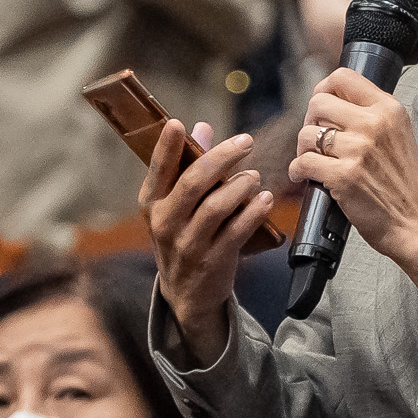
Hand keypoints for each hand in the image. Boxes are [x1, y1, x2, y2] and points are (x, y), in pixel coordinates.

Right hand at [142, 118, 272, 363]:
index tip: (176, 124)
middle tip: (245, 142)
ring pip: (216, 207)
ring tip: (255, 175)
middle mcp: (165, 223)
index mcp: (151, 204)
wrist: (186, 293)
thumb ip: (188, 165)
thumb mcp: (177, 204)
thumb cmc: (183, 236)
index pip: (157, 170)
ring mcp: (187, 244)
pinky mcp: (212, 261)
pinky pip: (236, 232)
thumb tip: (201, 126)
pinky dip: (253, 212)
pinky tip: (265, 200)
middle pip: (192, 183)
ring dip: (240, 186)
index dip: (165, 147)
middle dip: (221, 158)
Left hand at [294, 69, 417, 319]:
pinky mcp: (343, 176)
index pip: (343, 76)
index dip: (323, 89)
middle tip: (315, 138)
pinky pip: (303, 162)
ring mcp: (358, 150)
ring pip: (306, 133)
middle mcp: (374, 124)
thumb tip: (335, 104)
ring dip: (302, 148)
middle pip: (318, 102)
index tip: (321, 107)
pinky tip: (303, 176)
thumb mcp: (400, 136)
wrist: (417, 224)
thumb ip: (374, 117)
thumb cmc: (407, 186)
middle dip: (310, 119)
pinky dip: (297, 170)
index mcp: (389, 110)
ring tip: (311, 159)